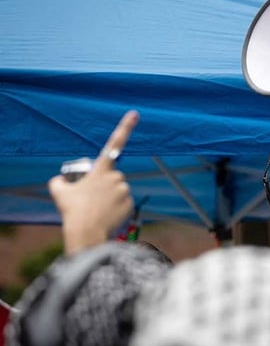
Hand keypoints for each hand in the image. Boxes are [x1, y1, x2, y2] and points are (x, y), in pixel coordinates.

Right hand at [49, 110, 138, 254]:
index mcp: (101, 169)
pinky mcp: (130, 203)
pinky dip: (115, 207)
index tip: (135, 114)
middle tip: (91, 198)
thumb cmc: (72, 210)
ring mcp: (125, 190)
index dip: (125, 127)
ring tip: (97, 208)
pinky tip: (106, 214)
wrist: (86, 231)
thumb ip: (58, 181)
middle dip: (103, 183)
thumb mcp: (59, 192)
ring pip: (118, 190)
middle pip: (112, 176)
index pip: (114, 144)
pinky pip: (123, 202)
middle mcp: (117, 177)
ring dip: (109, 196)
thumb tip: (59, 180)